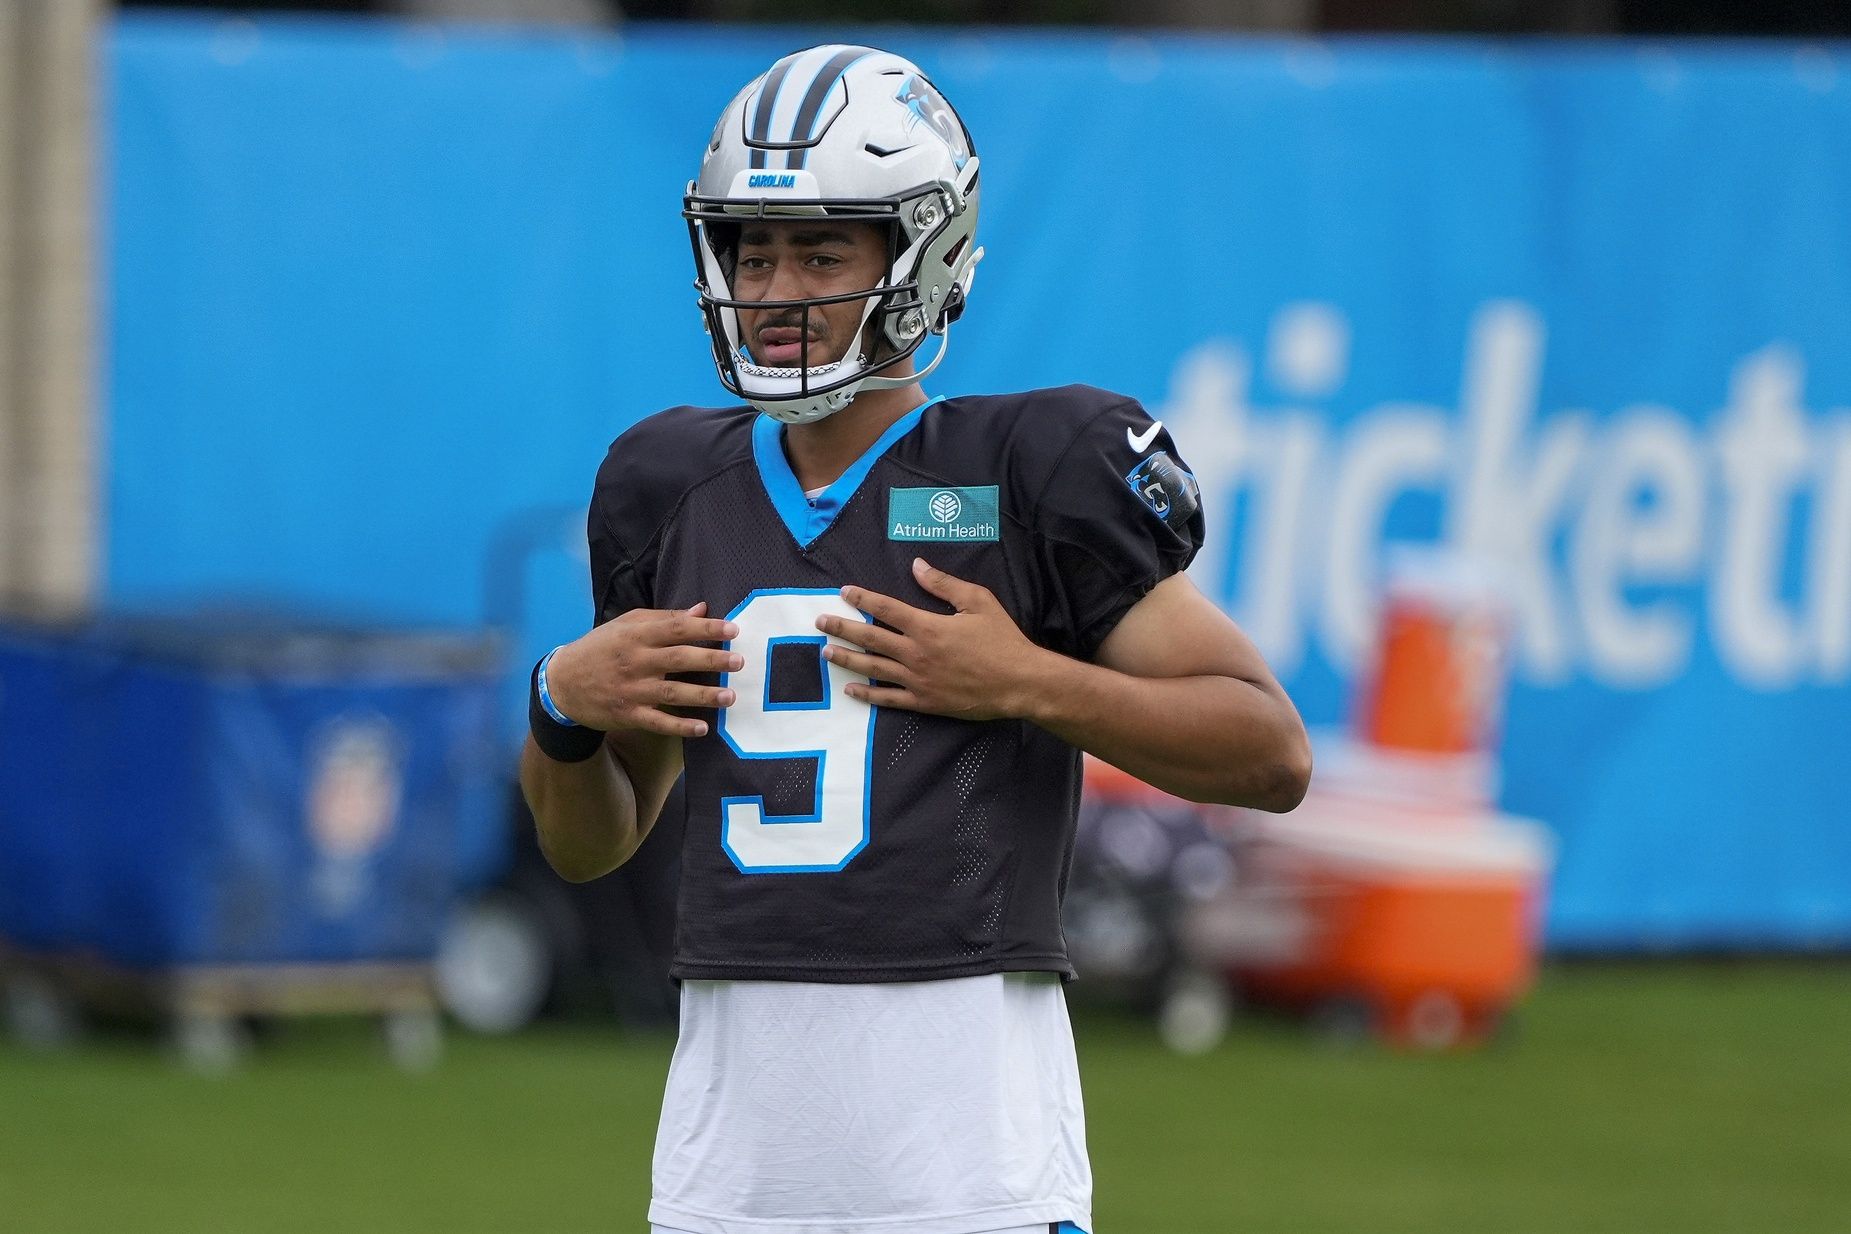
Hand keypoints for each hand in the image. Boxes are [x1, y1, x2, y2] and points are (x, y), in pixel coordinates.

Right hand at [547, 603, 741, 738]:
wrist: (562, 683)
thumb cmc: (601, 648)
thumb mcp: (626, 625)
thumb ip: (664, 618)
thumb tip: (702, 609)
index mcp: (637, 635)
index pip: (676, 628)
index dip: (705, 628)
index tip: (733, 629)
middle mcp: (636, 661)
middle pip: (679, 659)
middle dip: (711, 660)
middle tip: (739, 662)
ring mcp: (632, 689)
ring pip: (672, 692)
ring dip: (703, 696)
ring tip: (730, 697)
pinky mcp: (628, 714)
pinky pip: (658, 722)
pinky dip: (680, 727)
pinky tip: (702, 728)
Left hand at [816, 557, 1050, 720]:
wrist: (1019, 683)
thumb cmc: (1002, 640)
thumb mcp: (978, 601)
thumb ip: (943, 584)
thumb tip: (916, 566)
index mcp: (927, 626)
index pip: (885, 609)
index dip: (862, 599)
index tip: (844, 592)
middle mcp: (916, 653)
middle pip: (870, 638)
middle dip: (842, 628)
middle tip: (820, 622)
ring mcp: (917, 680)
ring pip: (873, 668)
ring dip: (847, 659)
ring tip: (826, 652)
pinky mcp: (924, 702)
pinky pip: (888, 699)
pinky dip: (867, 694)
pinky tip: (850, 689)